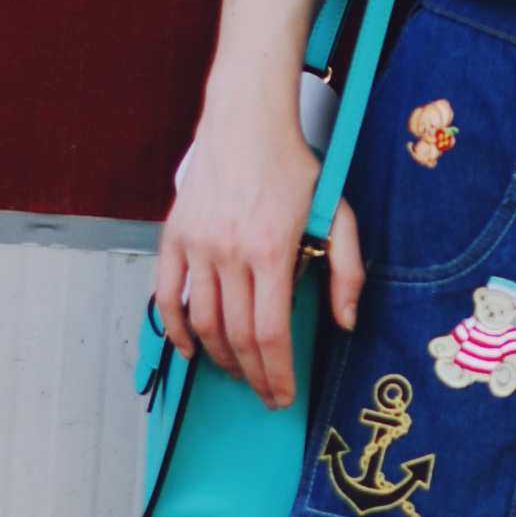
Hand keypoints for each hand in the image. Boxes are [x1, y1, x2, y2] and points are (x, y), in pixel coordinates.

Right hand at [155, 116, 364, 412]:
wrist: (246, 121)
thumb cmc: (293, 167)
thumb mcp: (338, 215)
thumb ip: (347, 271)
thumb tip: (345, 322)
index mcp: (271, 250)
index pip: (271, 333)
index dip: (277, 374)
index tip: (284, 395)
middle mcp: (230, 252)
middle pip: (238, 336)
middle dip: (254, 375)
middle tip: (266, 393)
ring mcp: (197, 246)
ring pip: (204, 323)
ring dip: (222, 358)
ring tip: (240, 371)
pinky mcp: (174, 237)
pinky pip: (168, 297)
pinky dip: (177, 330)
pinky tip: (192, 350)